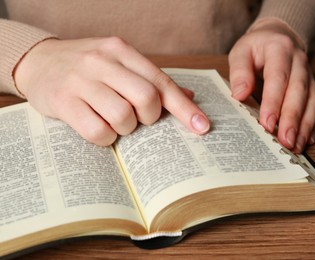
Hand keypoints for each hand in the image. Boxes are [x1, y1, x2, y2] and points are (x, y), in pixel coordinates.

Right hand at [14, 37, 209, 145]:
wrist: (38, 61)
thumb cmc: (87, 67)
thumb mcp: (119, 63)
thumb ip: (152, 80)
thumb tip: (189, 97)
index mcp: (122, 51)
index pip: (161, 81)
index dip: (184, 107)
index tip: (202, 127)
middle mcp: (102, 61)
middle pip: (147, 98)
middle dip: (150, 117)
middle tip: (139, 119)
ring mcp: (81, 81)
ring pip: (123, 117)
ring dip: (126, 128)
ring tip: (115, 122)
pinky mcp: (62, 101)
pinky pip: (97, 131)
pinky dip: (105, 138)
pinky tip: (100, 130)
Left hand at [228, 20, 314, 152]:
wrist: (277, 37)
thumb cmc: (256, 47)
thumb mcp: (241, 52)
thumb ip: (240, 71)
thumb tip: (240, 94)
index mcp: (280, 49)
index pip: (278, 77)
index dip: (273, 102)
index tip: (267, 123)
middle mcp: (299, 62)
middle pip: (299, 92)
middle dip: (292, 119)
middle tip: (285, 141)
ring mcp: (309, 75)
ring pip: (312, 101)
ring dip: (305, 125)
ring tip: (295, 146)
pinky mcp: (312, 86)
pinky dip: (313, 124)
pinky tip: (307, 140)